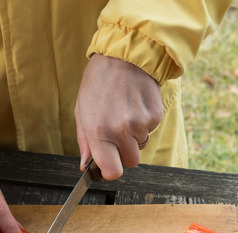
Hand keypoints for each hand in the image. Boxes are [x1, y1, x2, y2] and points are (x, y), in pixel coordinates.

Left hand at [74, 54, 163, 179]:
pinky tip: (134, 104)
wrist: (123, 56)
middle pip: (131, 161)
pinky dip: (143, 122)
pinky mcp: (155, 115)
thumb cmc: (98, 82)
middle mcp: (121, 130)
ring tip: (124, 111)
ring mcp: (140, 123)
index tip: (108, 164)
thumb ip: (85, 142)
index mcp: (99, 131)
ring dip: (134, 135)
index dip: (111, 171)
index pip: (113, 171)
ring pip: (141, 145)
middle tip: (116, 132)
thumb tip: (87, 165)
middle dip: (124, 152)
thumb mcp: (82, 111)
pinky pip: (150, 130)